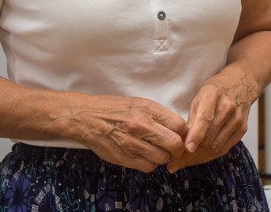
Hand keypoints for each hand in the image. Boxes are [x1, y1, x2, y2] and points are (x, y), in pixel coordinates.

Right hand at [66, 94, 187, 172]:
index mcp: (148, 109)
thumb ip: (159, 115)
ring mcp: (132, 143)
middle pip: (174, 144)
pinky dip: (150, 164)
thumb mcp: (139, 103)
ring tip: (157, 151)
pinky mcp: (123, 158)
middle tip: (174, 148)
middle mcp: (141, 126)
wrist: (86, 117)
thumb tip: (180, 128)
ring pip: (162, 158)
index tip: (181, 135)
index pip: (179, 125)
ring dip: (163, 157)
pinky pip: (147, 167)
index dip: (183, 132)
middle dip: (178, 149)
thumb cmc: (114, 109)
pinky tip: (145, 156)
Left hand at [167, 71, 255, 172]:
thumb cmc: (214, 92)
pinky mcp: (242, 129)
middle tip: (174, 163)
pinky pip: (224, 149)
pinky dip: (210, 157)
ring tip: (182, 164)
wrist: (240, 84)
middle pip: (209, 137)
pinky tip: (198, 159)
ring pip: (216, 146)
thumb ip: (191, 119)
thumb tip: (180, 142)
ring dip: (198, 158)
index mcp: (213, 95)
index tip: (185, 149)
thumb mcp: (199, 98)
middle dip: (190, 154)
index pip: (205, 118)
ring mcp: (238, 119)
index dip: (195, 135)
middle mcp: (228, 107)